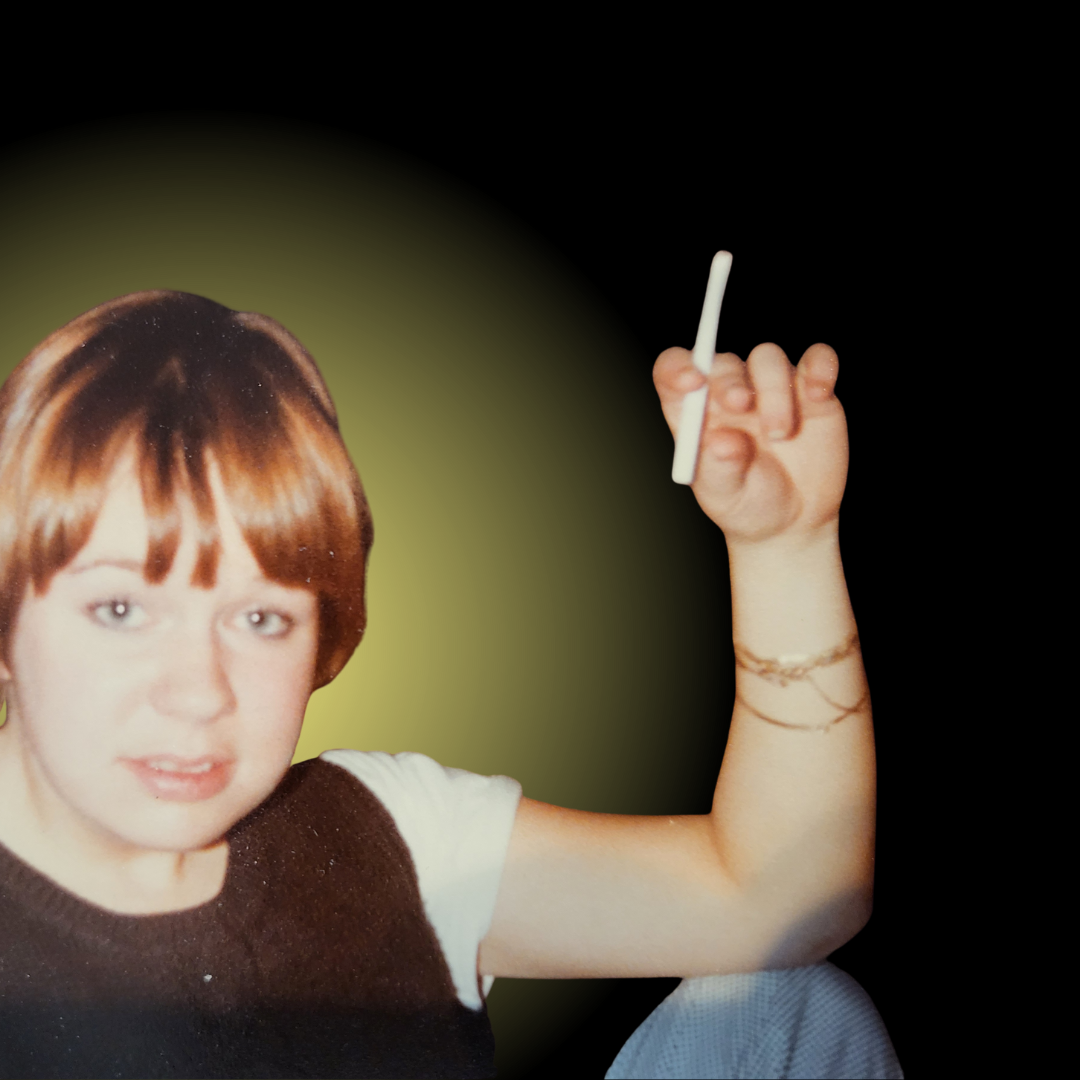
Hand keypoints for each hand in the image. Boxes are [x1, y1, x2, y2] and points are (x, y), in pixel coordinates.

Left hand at [654, 343, 847, 544]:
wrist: (794, 519)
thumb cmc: (746, 502)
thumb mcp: (726, 495)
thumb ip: (721, 467)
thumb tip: (722, 439)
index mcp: (693, 410)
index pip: (672, 368)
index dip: (676, 367)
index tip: (692, 383)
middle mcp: (729, 389)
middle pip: (722, 362)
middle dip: (729, 380)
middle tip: (742, 405)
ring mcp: (771, 385)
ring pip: (768, 357)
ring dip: (774, 389)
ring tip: (780, 435)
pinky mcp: (811, 389)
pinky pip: (819, 359)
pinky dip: (821, 367)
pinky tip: (819, 395)